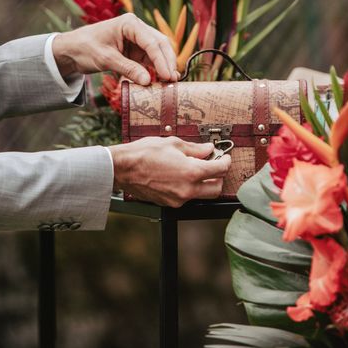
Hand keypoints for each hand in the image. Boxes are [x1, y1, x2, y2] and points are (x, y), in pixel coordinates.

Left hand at [52, 13, 178, 84]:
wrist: (72, 50)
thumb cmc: (85, 48)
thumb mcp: (106, 59)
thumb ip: (128, 69)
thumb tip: (148, 81)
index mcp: (129, 23)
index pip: (151, 42)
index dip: (161, 60)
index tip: (168, 76)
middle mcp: (137, 28)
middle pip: (160, 44)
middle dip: (168, 61)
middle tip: (173, 80)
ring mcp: (138, 39)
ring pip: (158, 51)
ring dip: (164, 65)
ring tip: (171, 82)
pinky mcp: (136, 50)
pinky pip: (151, 59)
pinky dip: (156, 69)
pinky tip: (161, 80)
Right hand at [109, 137, 231, 206]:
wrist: (122, 168)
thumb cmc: (144, 153)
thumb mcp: (173, 144)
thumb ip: (195, 149)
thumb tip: (208, 150)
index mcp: (191, 173)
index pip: (220, 170)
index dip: (225, 161)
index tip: (224, 157)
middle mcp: (187, 190)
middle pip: (216, 189)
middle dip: (219, 177)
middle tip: (215, 165)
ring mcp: (178, 199)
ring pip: (202, 195)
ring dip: (204, 184)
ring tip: (196, 169)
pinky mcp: (169, 203)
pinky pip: (187, 197)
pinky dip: (190, 188)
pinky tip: (182, 176)